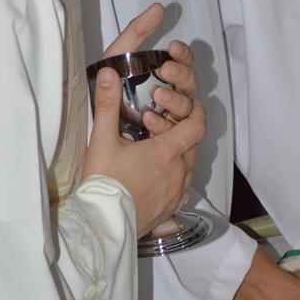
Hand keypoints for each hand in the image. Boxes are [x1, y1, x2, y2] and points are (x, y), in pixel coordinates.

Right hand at [82, 3, 205, 235]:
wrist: (102, 227)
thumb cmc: (104, 183)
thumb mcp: (102, 140)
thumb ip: (107, 104)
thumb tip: (108, 73)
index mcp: (167, 151)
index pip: (196, 125)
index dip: (197, 112)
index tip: (192, 104)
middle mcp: (179, 171)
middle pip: (194, 145)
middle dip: (186, 132)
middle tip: (171, 124)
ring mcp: (177, 192)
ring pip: (190, 167)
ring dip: (183, 155)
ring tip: (164, 149)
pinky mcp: (172, 209)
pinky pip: (184, 188)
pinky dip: (178, 177)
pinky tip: (162, 177)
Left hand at [98, 3, 197, 131]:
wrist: (92, 142)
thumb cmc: (104, 93)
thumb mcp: (115, 59)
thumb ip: (135, 33)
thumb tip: (158, 9)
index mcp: (160, 75)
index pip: (182, 60)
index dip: (183, 52)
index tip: (174, 46)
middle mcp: (167, 94)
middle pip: (189, 81)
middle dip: (182, 73)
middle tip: (167, 70)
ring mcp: (166, 117)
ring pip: (188, 104)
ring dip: (176, 99)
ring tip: (158, 96)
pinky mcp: (163, 138)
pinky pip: (177, 130)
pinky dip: (164, 123)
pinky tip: (149, 120)